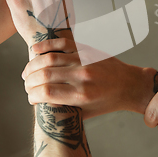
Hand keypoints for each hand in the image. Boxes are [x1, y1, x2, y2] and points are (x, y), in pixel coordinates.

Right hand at [22, 38, 157, 118]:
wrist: (130, 85)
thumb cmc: (107, 101)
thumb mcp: (86, 112)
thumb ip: (64, 107)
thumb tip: (40, 101)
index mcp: (82, 95)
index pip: (46, 93)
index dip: (32, 96)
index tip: (30, 98)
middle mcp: (82, 76)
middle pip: (43, 75)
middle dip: (29, 81)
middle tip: (26, 85)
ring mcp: (84, 60)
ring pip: (49, 58)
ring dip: (32, 65)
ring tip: (27, 72)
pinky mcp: (87, 49)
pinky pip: (61, 43)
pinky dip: (45, 45)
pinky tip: (34, 51)